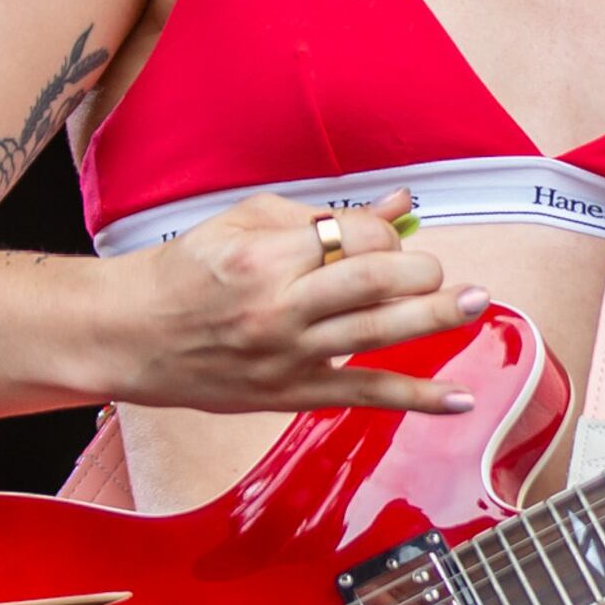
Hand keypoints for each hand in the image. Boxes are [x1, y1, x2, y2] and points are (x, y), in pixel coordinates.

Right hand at [103, 190, 490, 414]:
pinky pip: (365, 394)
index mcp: (265, 257)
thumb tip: (398, 205)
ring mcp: (287, 355)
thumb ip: (323, 215)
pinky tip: (459, 399)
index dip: (383, 235)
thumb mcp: (243, 222)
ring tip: (476, 302)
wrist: (128, 336)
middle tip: (438, 270)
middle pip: (374, 283)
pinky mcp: (291, 393)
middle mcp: (279, 307)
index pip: (353, 239)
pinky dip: (416, 398)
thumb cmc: (185, 272)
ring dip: (435, 316)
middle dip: (419, 272)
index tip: (385, 237)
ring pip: (378, 332)